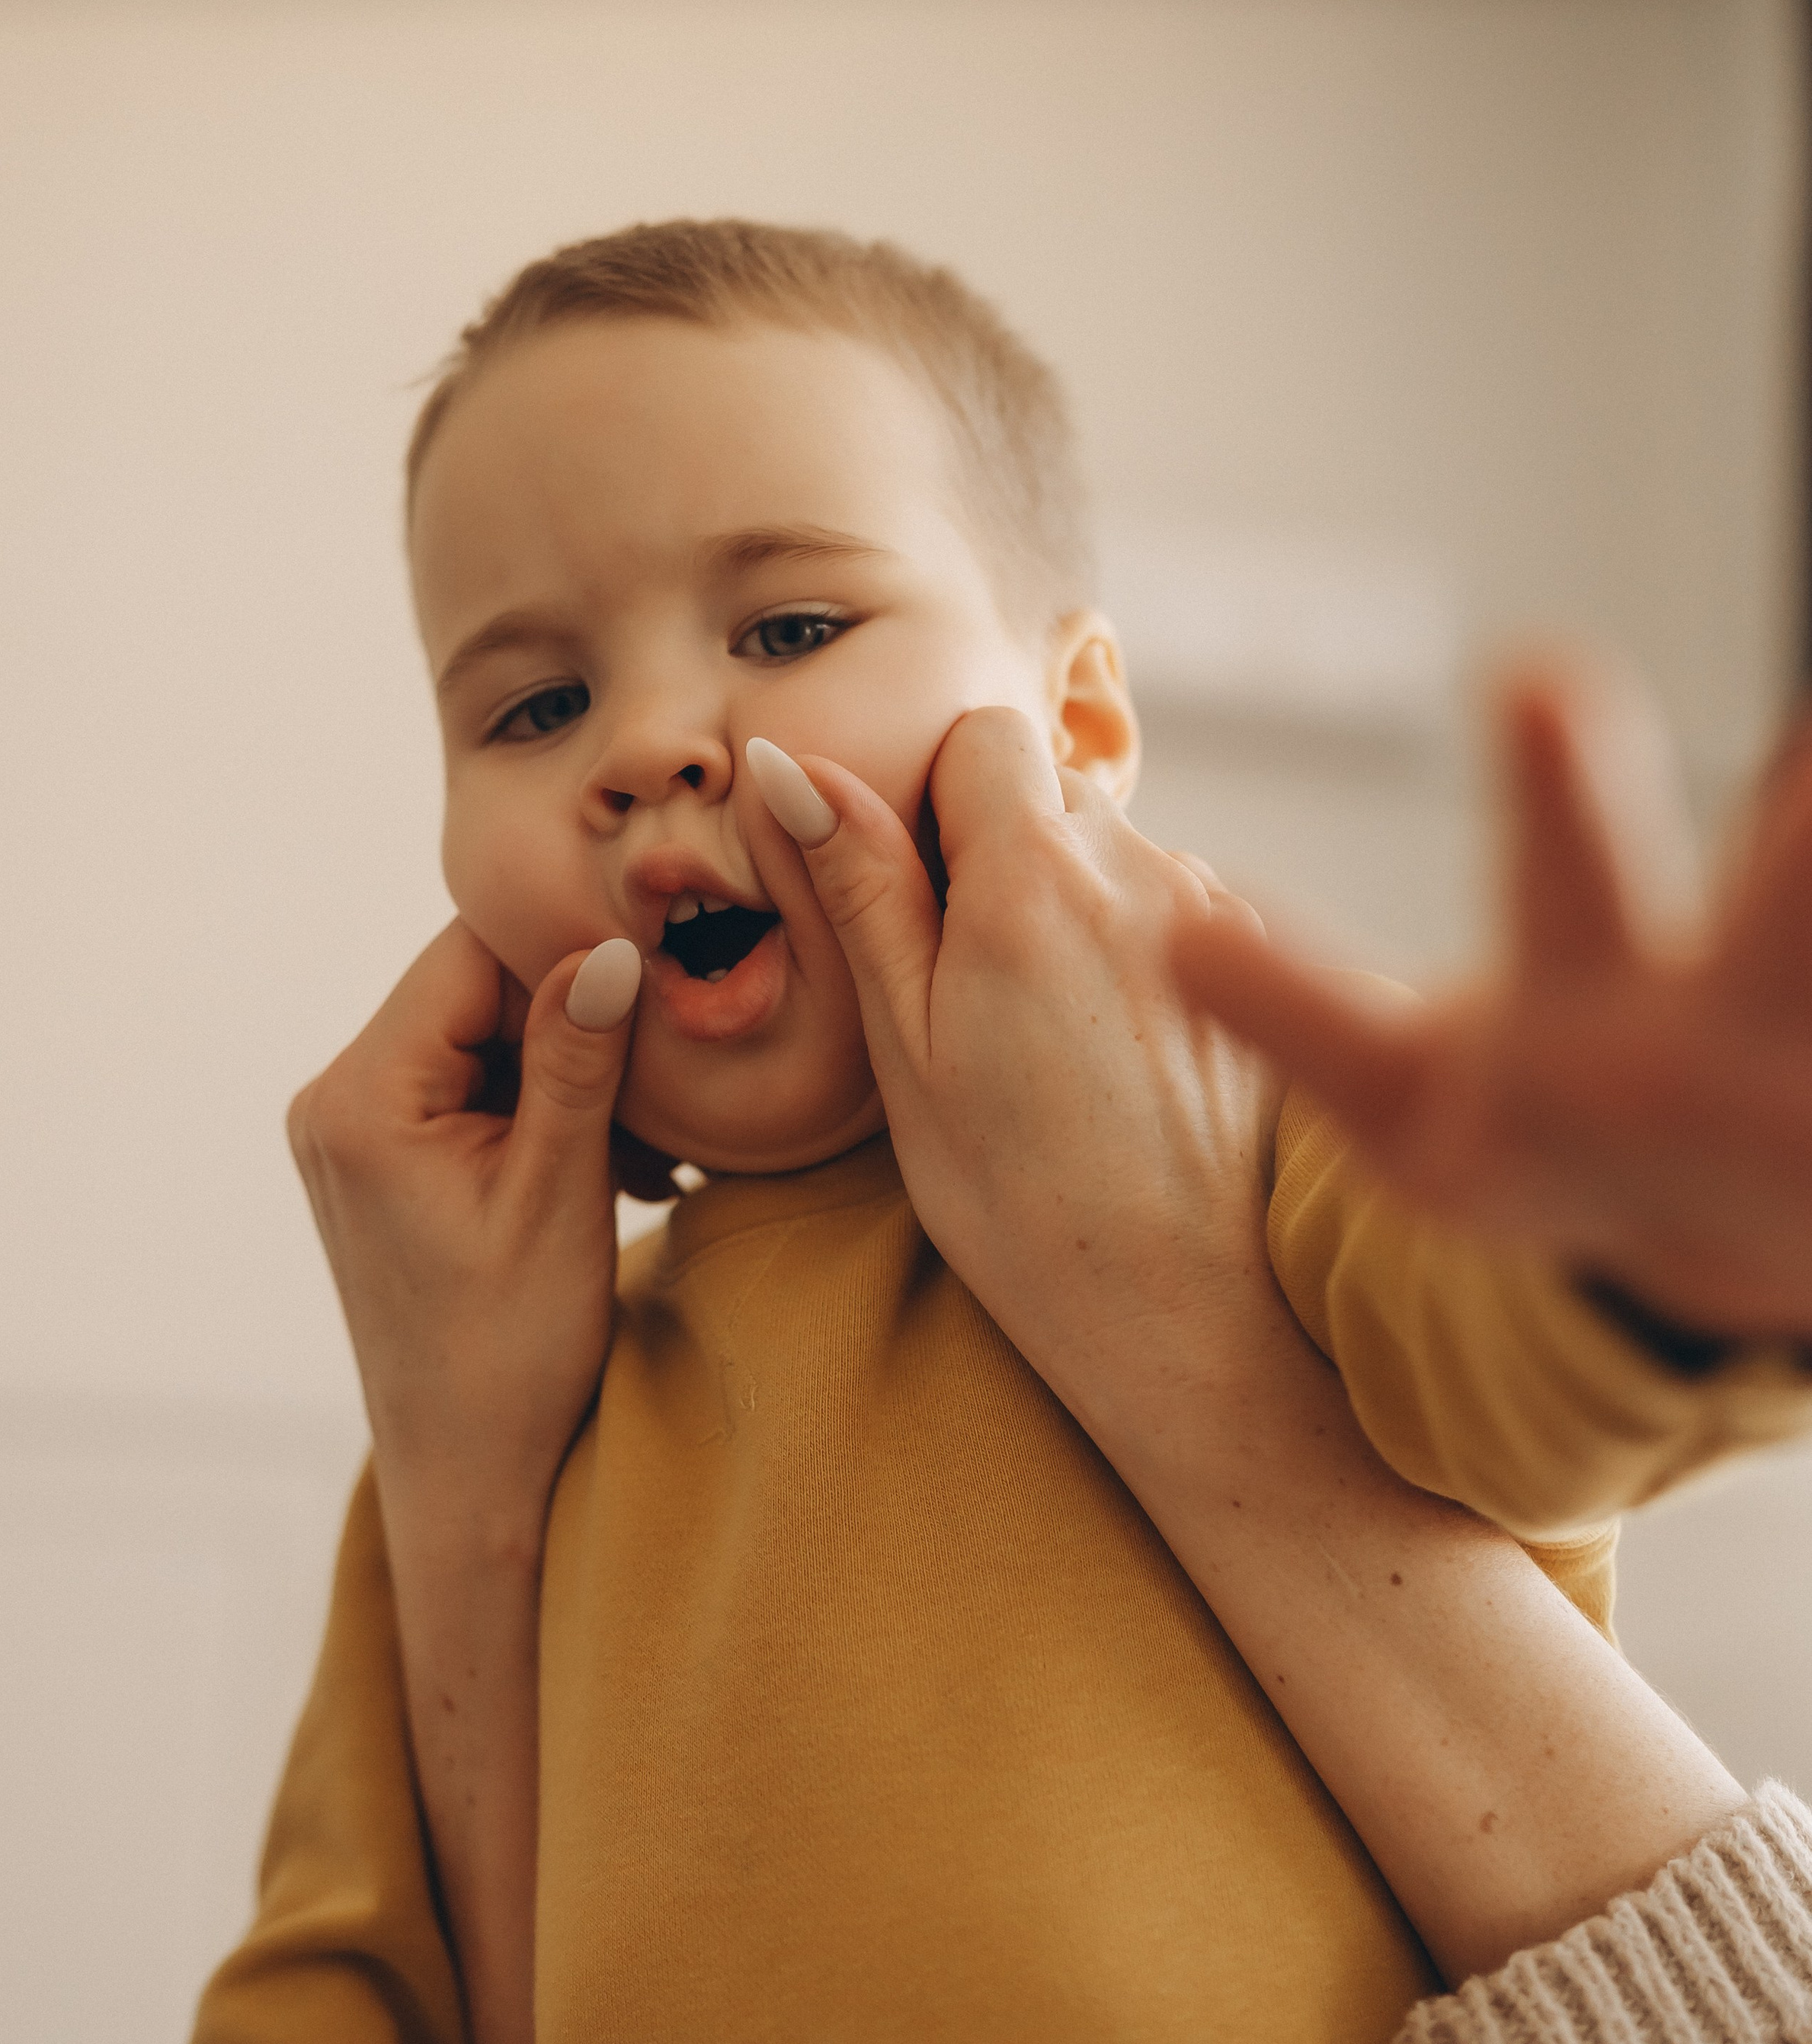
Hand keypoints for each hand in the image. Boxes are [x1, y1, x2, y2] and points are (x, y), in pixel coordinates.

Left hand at [288, 918, 641, 1520]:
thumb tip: (612, 946)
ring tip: (642, 1149)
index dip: (569, 951)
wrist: (468, 1472)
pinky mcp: (380, 1159)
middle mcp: (334, 1099)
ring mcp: (351, 1130)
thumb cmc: (512, 1355)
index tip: (662, 977)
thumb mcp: (559, 1196)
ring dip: (570, 1071)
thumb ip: (577, 1063)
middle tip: (665, 1080)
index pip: (470, 954)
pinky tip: (611, 1165)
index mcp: (361, 1100)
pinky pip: (469, 1087)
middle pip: (473, 989)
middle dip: (575, 1019)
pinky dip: (540, 1109)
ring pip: (481, 1036)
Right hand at [743, 714, 1281, 1434]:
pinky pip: (1167, 909)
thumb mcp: (904, 1043)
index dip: (931, 798)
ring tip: (1036, 1034)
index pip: (979, 737)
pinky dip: (1125, 947)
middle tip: (957, 978)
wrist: (1175, 1305)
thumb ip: (860, 889)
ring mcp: (1211, 912)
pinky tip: (1104, 1053)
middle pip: (1047, 791)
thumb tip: (786, 764)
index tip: (911, 892)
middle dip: (993, 849)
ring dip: (1062, 902)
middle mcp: (1137, 870)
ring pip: (1110, 851)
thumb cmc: (1014, 1195)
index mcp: (1034, 876)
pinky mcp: (1257, 966)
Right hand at [1169, 661, 1811, 1341]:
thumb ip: (1294, 1011)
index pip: (1563, 894)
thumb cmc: (1551, 1157)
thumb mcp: (1403, 1110)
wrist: (1719, 1272)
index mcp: (1598, 1033)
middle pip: (1792, 912)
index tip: (1547, 676)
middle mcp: (1741, 1038)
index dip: (1556, 795)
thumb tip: (1175, 934)